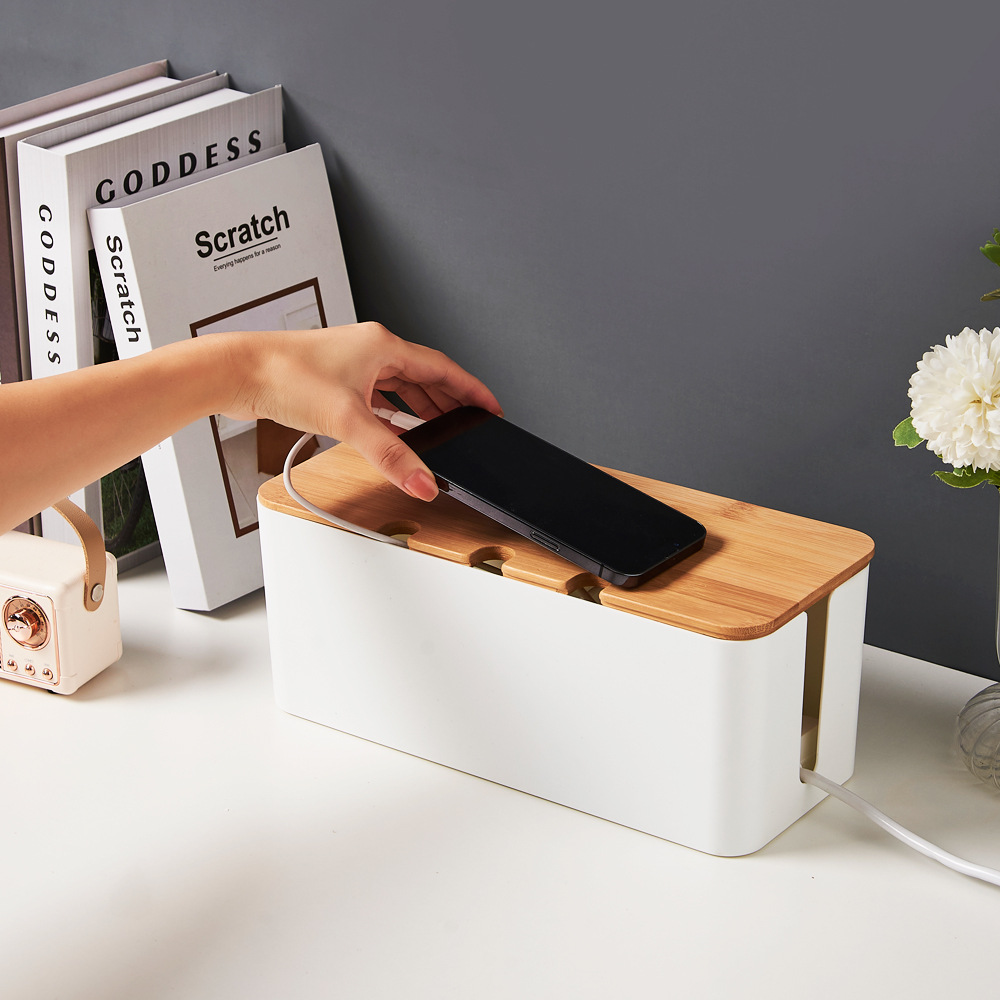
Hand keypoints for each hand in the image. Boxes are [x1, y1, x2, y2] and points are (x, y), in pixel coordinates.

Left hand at [220, 322, 501, 500]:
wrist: (237, 372)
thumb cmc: (283, 375)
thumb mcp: (348, 420)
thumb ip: (390, 455)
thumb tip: (423, 481)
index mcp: (383, 346)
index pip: (443, 368)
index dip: (471, 389)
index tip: (491, 406)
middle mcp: (370, 350)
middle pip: (424, 378)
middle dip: (449, 403)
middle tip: (469, 424)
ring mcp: (351, 364)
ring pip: (399, 387)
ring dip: (420, 410)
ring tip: (439, 431)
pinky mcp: (333, 381)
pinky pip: (377, 397)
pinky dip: (392, 415)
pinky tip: (394, 432)